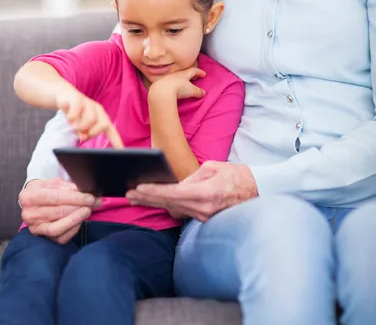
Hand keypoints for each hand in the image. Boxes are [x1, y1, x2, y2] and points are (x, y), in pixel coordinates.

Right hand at [19, 178, 100, 243]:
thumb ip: (68, 186)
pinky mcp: (42, 237)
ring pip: (57, 228)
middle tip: (92, 203)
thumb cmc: (46, 190)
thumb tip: (84, 191)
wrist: (35, 201)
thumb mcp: (54, 183)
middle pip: (57, 212)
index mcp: (28, 196)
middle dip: (78, 207)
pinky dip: (72, 229)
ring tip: (87, 211)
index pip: (53, 198)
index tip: (89, 197)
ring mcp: (35, 228)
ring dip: (75, 219)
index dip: (73, 198)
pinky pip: (60, 237)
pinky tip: (80, 220)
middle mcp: (29, 214)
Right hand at [55, 85, 123, 145]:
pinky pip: (77, 109)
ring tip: (74, 127)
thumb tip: (83, 138)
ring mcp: (88, 103)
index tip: (121, 151)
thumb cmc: (75, 113)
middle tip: (83, 135)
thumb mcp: (80, 125)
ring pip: (91, 118)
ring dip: (82, 126)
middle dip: (94, 133)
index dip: (116, 141)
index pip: (111, 131)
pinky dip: (73, 116)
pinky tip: (69, 119)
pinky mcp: (77, 98)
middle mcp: (97, 110)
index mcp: (101, 117)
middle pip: (103, 124)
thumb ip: (84, 133)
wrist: (63, 95)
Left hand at [126, 162, 257, 221]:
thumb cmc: (237, 175)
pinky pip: (182, 211)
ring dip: (154, 203)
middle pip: (168, 204)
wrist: (258, 192)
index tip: (137, 188)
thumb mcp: (213, 167)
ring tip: (135, 198)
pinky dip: (167, 205)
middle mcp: (202, 208)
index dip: (153, 191)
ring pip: (173, 209)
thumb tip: (177, 183)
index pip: (172, 193)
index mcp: (205, 193)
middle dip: (146, 198)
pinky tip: (155, 201)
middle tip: (127, 194)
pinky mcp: (205, 218)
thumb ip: (192, 176)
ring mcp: (204, 216)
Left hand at [149, 67, 205, 100]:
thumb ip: (198, 92)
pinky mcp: (162, 84)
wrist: (162, 91)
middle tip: (195, 78)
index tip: (203, 74)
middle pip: (185, 73)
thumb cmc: (178, 88)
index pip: (193, 70)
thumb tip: (203, 93)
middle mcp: (176, 74)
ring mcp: (168, 78)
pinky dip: (174, 85)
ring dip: (181, 80)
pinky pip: (170, 83)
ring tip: (184, 84)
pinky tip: (174, 89)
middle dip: (190, 75)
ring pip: (176, 77)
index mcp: (184, 74)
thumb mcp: (191, 91)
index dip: (199, 72)